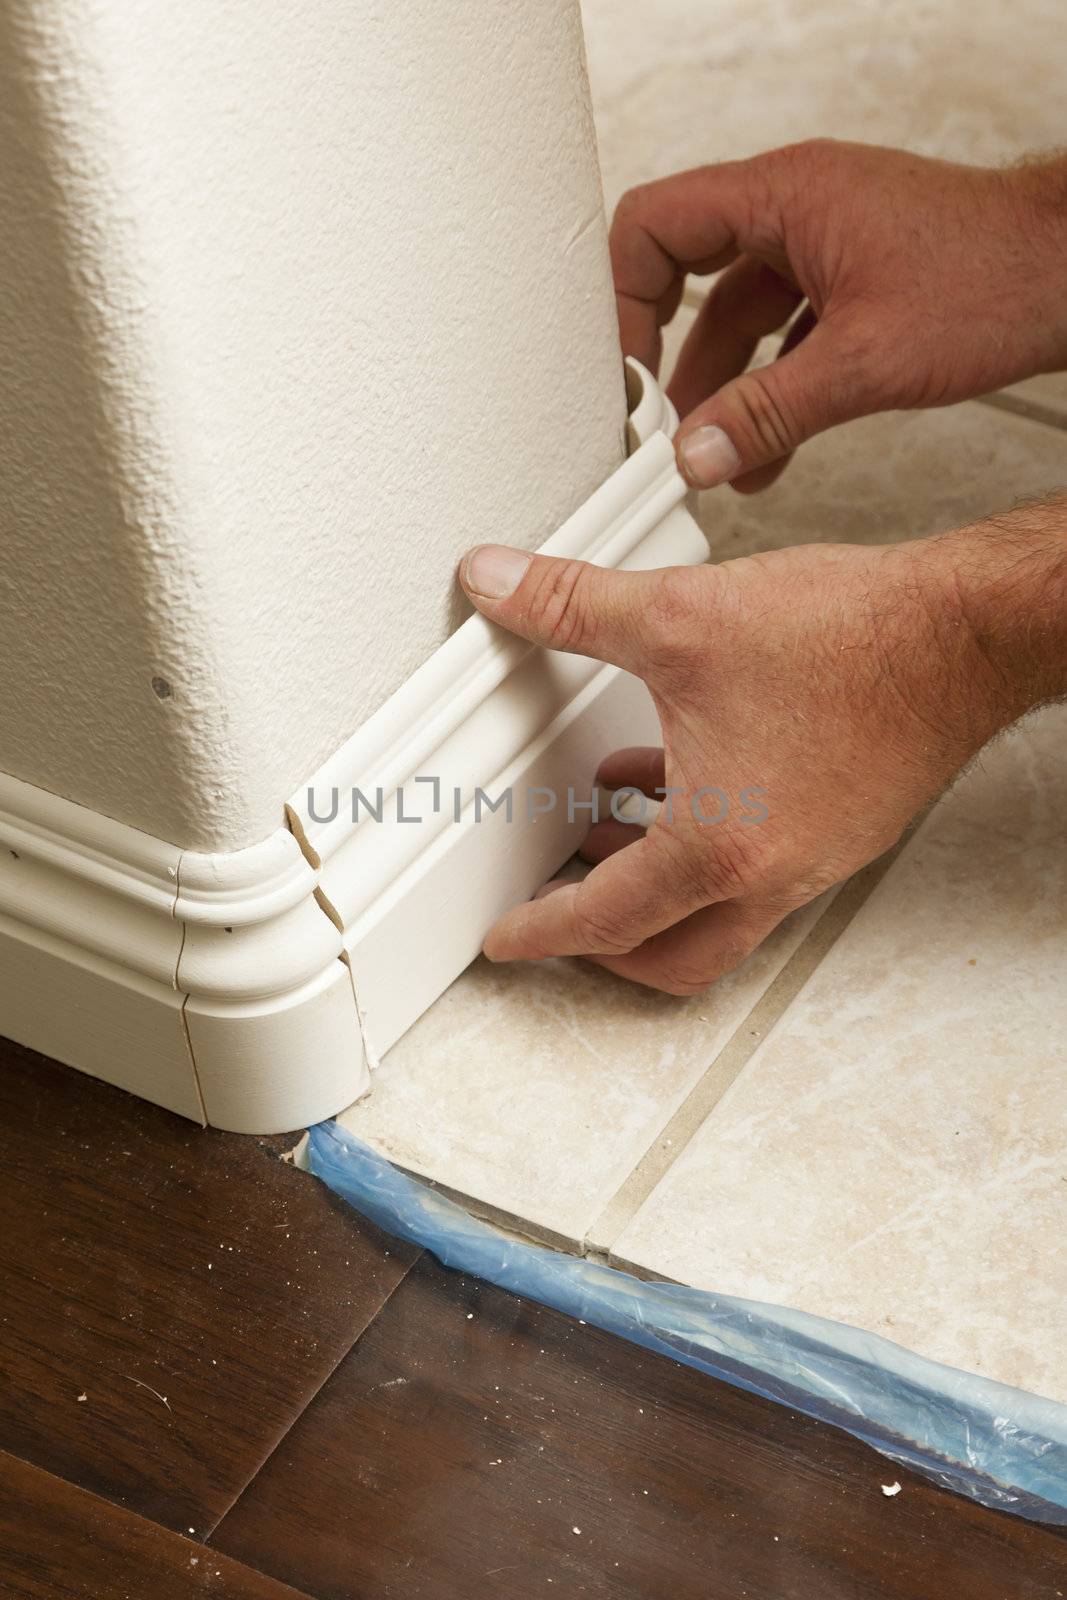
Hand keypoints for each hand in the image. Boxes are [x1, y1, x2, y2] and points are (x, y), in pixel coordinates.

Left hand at [458, 513, 1065, 993]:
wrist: (965, 633)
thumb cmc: (854, 639)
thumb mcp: (679, 617)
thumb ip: (570, 603)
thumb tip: (497, 584)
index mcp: (718, 849)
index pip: (605, 920)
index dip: (541, 932)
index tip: (508, 941)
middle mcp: (771, 873)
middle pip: (670, 956)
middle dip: (603, 946)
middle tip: (557, 913)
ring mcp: (813, 859)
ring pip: (716, 915)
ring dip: (654, 888)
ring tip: (604, 830)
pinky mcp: (843, 830)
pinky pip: (757, 869)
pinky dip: (705, 846)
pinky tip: (682, 773)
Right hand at [610, 141, 1066, 491]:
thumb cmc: (994, 279)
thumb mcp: (864, 362)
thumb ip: (768, 412)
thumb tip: (698, 453)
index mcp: (783, 196)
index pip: (654, 226)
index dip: (623, 300)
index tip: (624, 371)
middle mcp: (797, 209)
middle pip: (688, 275)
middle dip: (671, 358)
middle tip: (655, 419)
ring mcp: (826, 243)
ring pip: (739, 315)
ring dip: (723, 388)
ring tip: (711, 454)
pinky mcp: (854, 280)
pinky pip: (785, 333)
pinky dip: (768, 388)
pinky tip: (765, 447)